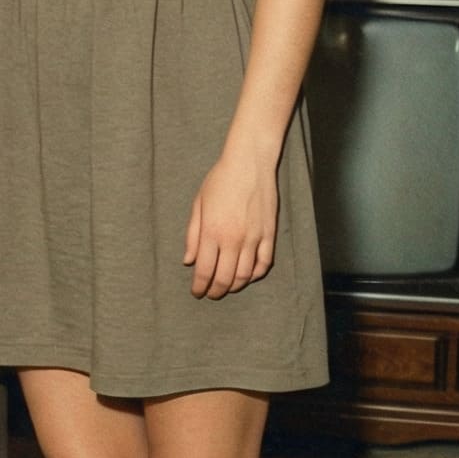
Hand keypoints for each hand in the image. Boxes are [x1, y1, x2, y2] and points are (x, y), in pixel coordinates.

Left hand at [184, 143, 277, 298]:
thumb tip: (188, 262)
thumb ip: (192, 235)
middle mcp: (233, 239)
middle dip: (215, 291)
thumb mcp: (198, 205)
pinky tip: (247, 276)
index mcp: (212, 232)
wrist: (249, 163)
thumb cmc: (219, 180)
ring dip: (234, 286)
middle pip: (225, 278)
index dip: (199, 286)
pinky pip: (264, 264)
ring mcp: (254, 238)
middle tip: (210, 294)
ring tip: (226, 287)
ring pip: (245, 275)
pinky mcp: (269, 235)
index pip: (204, 271)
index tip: (196, 292)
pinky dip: (255, 275)